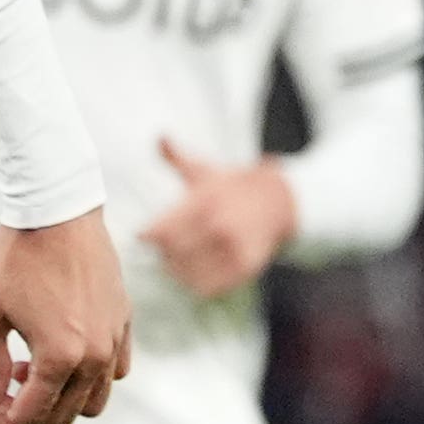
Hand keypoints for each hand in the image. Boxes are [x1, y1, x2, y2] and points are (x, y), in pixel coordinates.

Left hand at [0, 206, 132, 423]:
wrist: (57, 210)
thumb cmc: (15, 258)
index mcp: (60, 356)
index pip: (32, 413)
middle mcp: (96, 357)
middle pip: (63, 415)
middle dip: (27, 417)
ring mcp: (115, 341)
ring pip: (93, 400)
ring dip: (58, 400)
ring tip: (23, 372)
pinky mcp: (125, 323)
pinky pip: (115, 371)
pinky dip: (88, 379)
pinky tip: (57, 357)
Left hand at [143, 137, 297, 297]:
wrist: (279, 201)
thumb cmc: (231, 185)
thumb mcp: (204, 170)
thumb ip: (177, 156)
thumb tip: (160, 136)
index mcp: (203, 201)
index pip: (161, 229)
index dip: (147, 236)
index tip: (143, 236)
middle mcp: (219, 225)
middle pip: (172, 252)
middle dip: (161, 254)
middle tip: (159, 252)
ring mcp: (234, 248)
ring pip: (190, 273)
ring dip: (177, 271)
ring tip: (174, 265)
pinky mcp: (247, 267)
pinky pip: (213, 287)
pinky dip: (198, 286)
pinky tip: (193, 278)